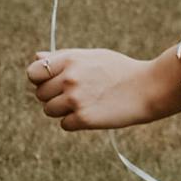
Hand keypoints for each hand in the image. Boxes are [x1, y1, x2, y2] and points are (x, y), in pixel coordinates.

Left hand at [25, 47, 167, 131]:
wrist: (147, 88)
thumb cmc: (119, 69)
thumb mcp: (93, 56)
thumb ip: (63, 57)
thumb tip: (37, 57)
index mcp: (70, 60)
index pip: (33, 72)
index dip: (39, 78)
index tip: (51, 81)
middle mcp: (69, 79)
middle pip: (40, 94)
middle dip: (53, 95)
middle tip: (76, 93)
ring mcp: (75, 99)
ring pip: (49, 110)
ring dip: (63, 110)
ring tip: (86, 102)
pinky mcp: (83, 119)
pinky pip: (64, 124)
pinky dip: (75, 121)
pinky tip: (93, 112)